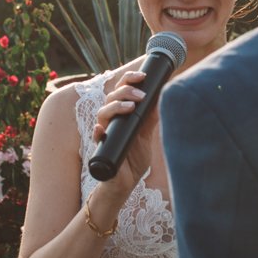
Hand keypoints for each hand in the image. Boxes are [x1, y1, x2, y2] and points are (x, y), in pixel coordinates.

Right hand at [92, 68, 159, 191]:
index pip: (120, 90)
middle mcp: (110, 121)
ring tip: (130, 107)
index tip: (142, 75)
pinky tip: (100, 129)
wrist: (126, 183)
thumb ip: (150, 119)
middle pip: (111, 98)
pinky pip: (95, 138)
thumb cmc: (133, 158)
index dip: (128, 80)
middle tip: (141, 95)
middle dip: (125, 92)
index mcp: (120, 115)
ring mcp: (104, 133)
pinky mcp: (101, 149)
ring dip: (115, 107)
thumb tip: (161, 99)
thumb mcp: (145, 136)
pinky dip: (97, 132)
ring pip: (102, 113)